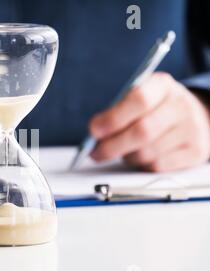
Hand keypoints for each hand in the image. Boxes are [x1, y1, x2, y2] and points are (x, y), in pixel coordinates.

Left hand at [89, 72, 209, 171]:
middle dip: (112, 145)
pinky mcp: (195, 152)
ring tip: (122, 150)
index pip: (139, 100)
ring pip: (147, 153)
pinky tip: (140, 157)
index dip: (113, 118)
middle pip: (142, 131)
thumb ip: (117, 111)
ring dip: (126, 156)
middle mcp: (180, 106)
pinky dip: (141, 165)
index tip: (93, 130)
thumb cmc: (155, 108)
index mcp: (162, 86)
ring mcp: (191, 130)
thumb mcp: (139, 97)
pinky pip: (157, 166)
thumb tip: (94, 135)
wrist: (195, 117)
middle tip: (95, 152)